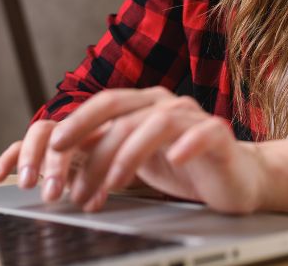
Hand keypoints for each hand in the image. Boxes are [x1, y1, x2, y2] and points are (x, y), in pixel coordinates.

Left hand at [0, 87, 264, 213]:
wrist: (234, 178)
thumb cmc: (182, 168)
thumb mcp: (136, 160)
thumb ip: (104, 152)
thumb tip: (55, 163)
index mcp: (144, 105)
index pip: (105, 102)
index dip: (77, 121)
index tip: (52, 147)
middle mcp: (167, 104)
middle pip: (123, 109)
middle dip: (93, 145)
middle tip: (74, 183)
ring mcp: (194, 117)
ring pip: (157, 122)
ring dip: (129, 154)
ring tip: (112, 185)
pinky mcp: (219, 134)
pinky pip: (202, 133)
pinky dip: (187, 144)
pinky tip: (174, 161)